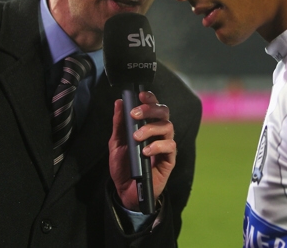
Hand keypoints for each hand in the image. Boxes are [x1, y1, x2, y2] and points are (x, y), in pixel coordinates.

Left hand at [108, 91, 175, 210]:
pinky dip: (157, 146)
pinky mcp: (169, 160)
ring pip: (168, 127)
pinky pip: (170, 147)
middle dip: (150, 109)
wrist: (126, 191)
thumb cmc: (123, 166)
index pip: (154, 107)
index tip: (141, 95)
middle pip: (164, 112)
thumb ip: (119, 124)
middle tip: (135, 114)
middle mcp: (159, 133)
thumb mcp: (116, 143)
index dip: (150, 98)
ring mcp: (165, 146)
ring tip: (136, 137)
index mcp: (148, 126)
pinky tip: (145, 152)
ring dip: (151, 128)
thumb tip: (119, 102)